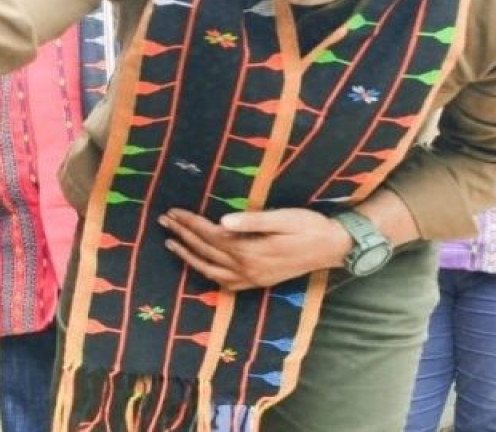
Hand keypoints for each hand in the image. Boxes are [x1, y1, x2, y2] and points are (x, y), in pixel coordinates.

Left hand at [158, 207, 351, 290]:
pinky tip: (199, 266)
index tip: (172, 211)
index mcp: (250, 250)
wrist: (332, 248)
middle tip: (164, 221)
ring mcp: (251, 279)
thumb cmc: (309, 226)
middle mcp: (246, 269)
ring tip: (171, 243)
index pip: (210, 234)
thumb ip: (253, 221)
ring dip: (189, 256)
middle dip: (182, 235)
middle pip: (206, 251)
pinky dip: (207, 274)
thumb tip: (223, 221)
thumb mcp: (283, 217)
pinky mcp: (257, 283)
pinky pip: (225, 283)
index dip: (189, 223)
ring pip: (210, 270)